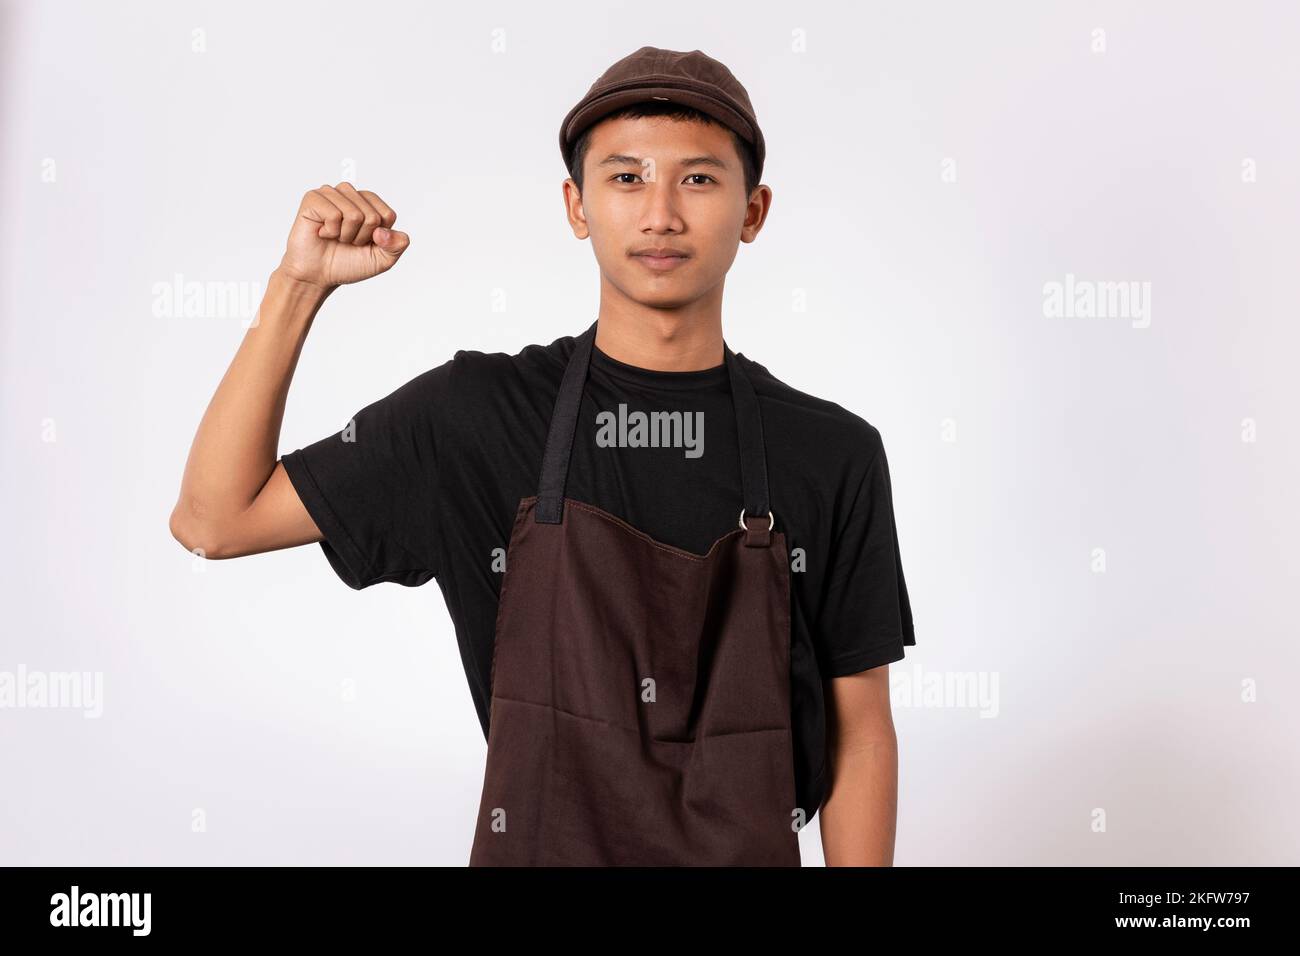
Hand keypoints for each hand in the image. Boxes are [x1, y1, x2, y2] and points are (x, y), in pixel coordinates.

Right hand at [278, 182, 410, 289]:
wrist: (318, 275)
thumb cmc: (347, 264)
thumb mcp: (382, 260)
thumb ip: (397, 245)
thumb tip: (384, 232)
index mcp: (370, 204)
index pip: (388, 215)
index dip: (378, 237)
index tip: (364, 243)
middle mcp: (351, 195)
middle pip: (372, 216)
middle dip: (361, 237)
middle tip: (346, 241)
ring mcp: (332, 194)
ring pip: (354, 214)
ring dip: (345, 234)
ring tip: (335, 236)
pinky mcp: (314, 199)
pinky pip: (333, 214)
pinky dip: (330, 231)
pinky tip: (322, 233)